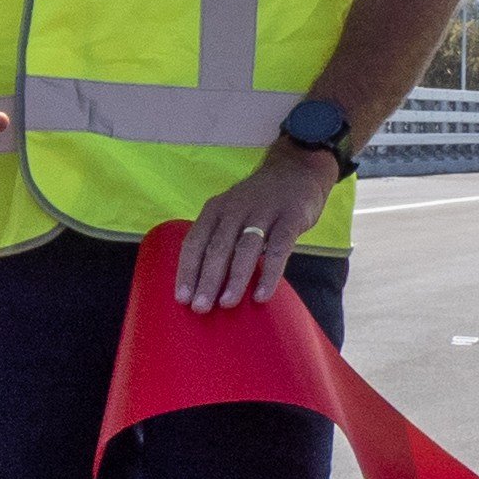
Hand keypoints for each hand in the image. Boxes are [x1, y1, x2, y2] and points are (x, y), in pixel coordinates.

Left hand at [177, 147, 342, 310]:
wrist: (297, 170)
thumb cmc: (258, 201)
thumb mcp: (231, 212)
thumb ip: (219, 239)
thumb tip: (204, 282)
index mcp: (216, 210)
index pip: (195, 242)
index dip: (187, 270)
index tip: (182, 297)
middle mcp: (235, 210)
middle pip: (217, 248)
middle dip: (207, 279)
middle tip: (200, 307)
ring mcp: (263, 213)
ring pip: (245, 248)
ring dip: (234, 278)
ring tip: (226, 304)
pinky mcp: (290, 218)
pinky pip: (279, 249)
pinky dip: (269, 273)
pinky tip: (261, 295)